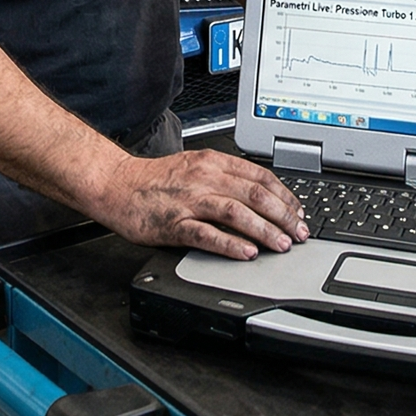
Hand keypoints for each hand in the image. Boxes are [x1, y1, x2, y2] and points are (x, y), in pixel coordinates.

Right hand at [90, 150, 308, 259]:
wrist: (115, 184)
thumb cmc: (154, 180)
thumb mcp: (195, 166)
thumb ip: (226, 178)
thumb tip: (261, 196)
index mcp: (212, 162)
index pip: (259, 177)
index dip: (285, 196)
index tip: (299, 212)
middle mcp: (204, 178)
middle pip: (254, 195)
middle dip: (283, 216)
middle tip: (299, 233)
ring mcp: (189, 200)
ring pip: (236, 213)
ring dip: (264, 230)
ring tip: (281, 245)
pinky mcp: (173, 223)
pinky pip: (207, 234)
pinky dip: (230, 244)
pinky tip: (247, 253)